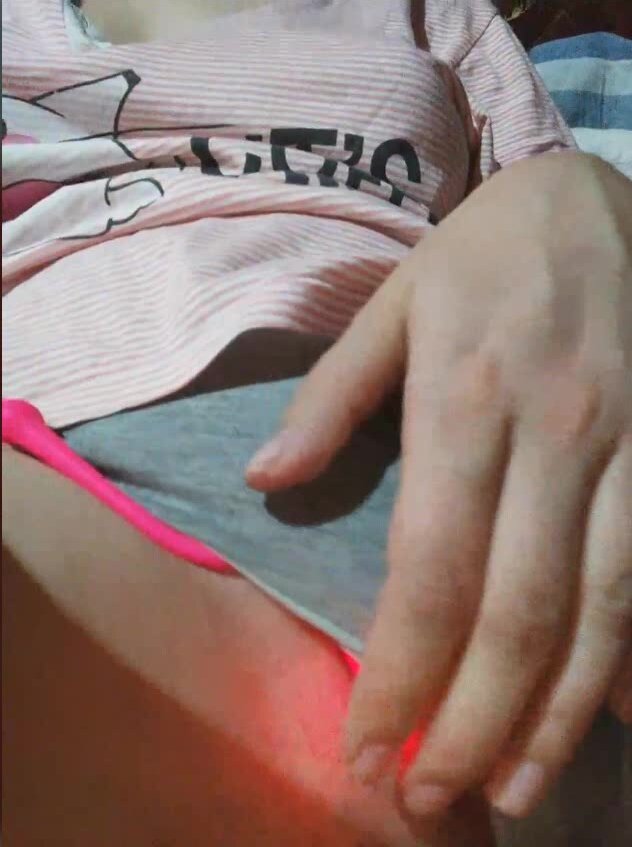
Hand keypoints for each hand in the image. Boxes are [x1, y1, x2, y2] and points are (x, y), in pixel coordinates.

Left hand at [246, 152, 631, 818]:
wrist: (591, 193)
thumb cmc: (482, 254)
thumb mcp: (393, 305)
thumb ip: (331, 398)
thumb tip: (267, 482)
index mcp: (466, 401)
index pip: (429, 571)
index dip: (399, 676)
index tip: (365, 752)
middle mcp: (554, 436)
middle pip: (517, 613)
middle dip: (473, 724)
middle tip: (433, 802)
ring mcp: (627, 446)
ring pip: (599, 609)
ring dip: (554, 715)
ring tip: (515, 791)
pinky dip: (631, 651)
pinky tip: (606, 715)